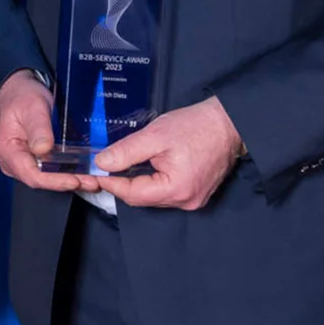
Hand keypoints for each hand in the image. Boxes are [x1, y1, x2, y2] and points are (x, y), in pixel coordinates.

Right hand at [0, 71, 98, 192]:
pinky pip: (52, 170)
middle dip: (68, 182)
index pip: (31, 174)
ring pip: (49, 177)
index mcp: (8, 150)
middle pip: (42, 179)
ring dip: (72, 179)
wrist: (19, 88)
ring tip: (95, 179)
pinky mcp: (36, 159)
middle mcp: (14, 161)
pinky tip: (86, 172)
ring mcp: (25, 162)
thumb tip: (43, 149)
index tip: (74, 180)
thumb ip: (38, 128)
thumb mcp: (32, 107)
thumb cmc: (22, 96)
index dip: (54, 181)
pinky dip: (69, 171)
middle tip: (93, 182)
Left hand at [94, 96, 243, 209]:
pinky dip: (154, 182)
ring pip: (154, 196)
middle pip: (143, 198)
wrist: (229, 123)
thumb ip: (127, 151)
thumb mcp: (155, 135)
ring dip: (139, 182)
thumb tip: (101, 164)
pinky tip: (149, 166)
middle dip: (124, 183)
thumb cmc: (195, 126)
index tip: (94, 173)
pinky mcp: (197, 194)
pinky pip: (168, 192)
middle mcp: (185, 202)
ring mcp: (193, 200)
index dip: (112, 184)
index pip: (133, 194)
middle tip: (107, 166)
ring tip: (127, 163)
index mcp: (176, 189)